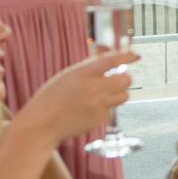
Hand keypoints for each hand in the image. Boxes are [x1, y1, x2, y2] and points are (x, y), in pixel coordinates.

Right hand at [17, 50, 136, 143]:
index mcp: (83, 73)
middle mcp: (93, 89)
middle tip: (118, 78)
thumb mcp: (67, 75)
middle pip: (126, 79)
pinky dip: (105, 107)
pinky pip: (111, 109)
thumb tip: (108, 54)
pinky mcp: (99, 119)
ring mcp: (98, 105)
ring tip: (106, 93)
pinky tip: (89, 109)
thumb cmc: (51, 97)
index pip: (113, 60)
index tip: (136, 56)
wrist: (41, 124)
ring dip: (119, 92)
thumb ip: (89, 65)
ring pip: (124, 95)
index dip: (127, 56)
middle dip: (125, 77)